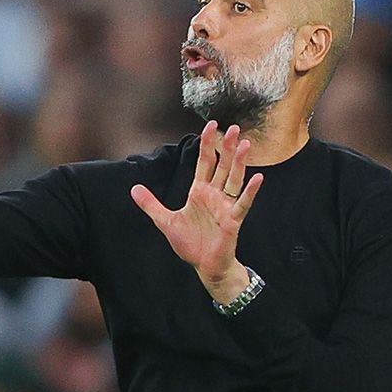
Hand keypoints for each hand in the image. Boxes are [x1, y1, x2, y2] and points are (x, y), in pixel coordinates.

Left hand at [131, 121, 263, 302]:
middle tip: (234, 127)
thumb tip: (134, 189)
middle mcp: (215, 195)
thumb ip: (151, 204)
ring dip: (239, 163)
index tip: (211, 125)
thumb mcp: (165, 221)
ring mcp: (225, 206)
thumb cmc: (191, 244)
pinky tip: (258, 178)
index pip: (204, 162)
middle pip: (222, 166)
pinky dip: (250, 191)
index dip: (207, 144)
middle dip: (227, 147)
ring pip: (234, 180)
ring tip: (245, 145)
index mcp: (199, 192)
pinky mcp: (233, 220)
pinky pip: (242, 203)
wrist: (204, 266)